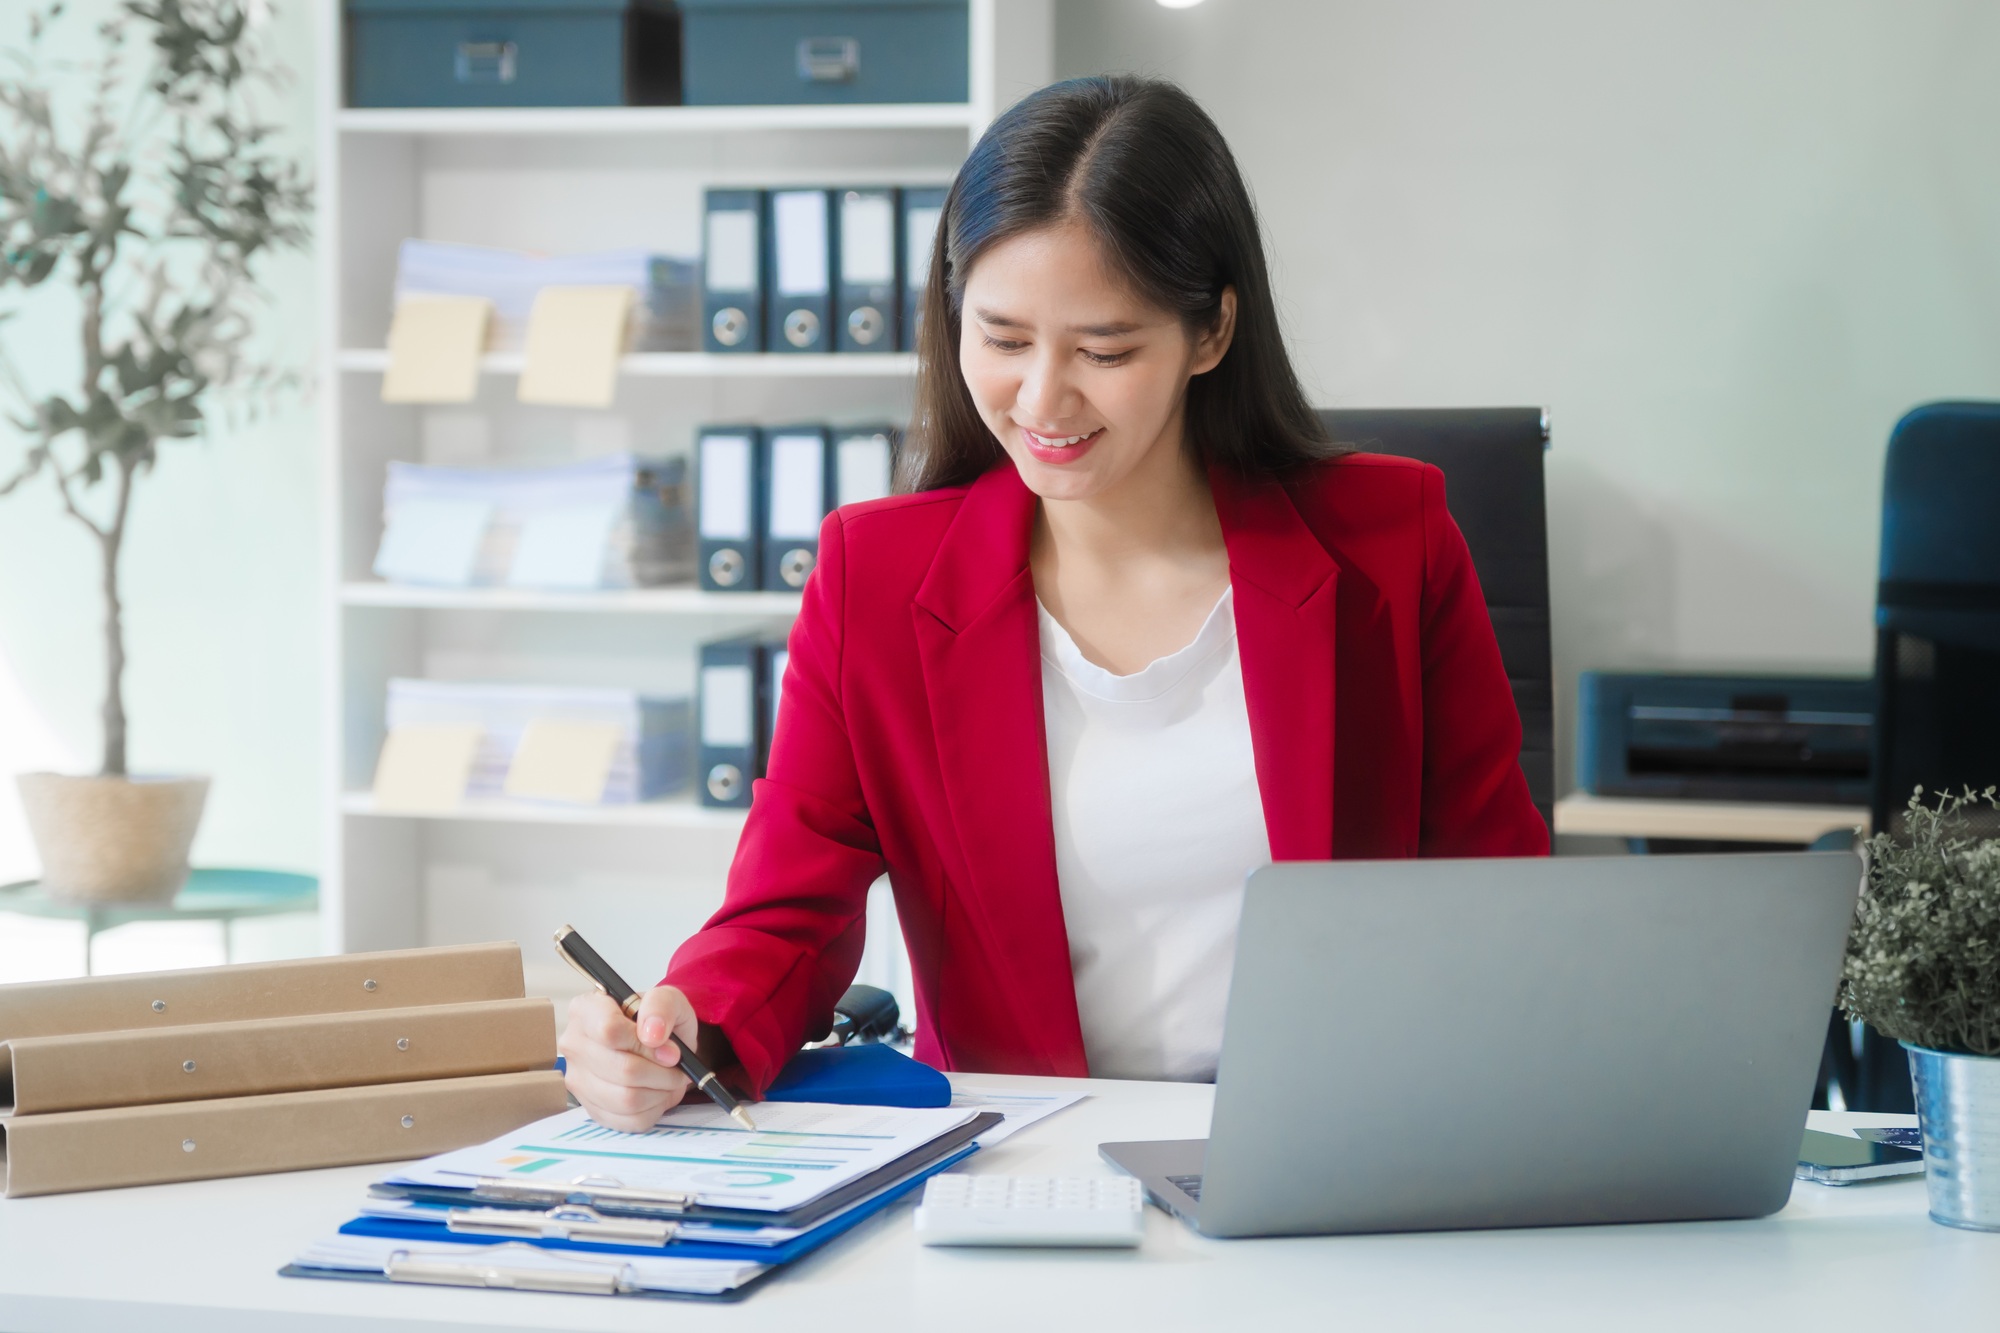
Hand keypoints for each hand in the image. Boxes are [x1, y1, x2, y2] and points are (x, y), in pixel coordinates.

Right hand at [558, 985, 700, 1132]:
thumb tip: (652, 1034)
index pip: (608, 1031)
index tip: (670, 1048)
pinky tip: (656, 1092)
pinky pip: (630, 1120)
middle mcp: (574, 1046)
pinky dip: (654, 1108)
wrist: (659, 1044)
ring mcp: (580, 1081)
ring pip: (627, 1099)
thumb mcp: (668, 999)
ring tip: (668, 1077)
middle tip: (677, 1065)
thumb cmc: (657, 1020)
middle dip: (661, 1070)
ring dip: (660, 1090)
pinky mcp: (592, 1109)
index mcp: (585, 1010)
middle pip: (623, 1069)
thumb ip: (661, 1005)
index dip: (645, 1044)